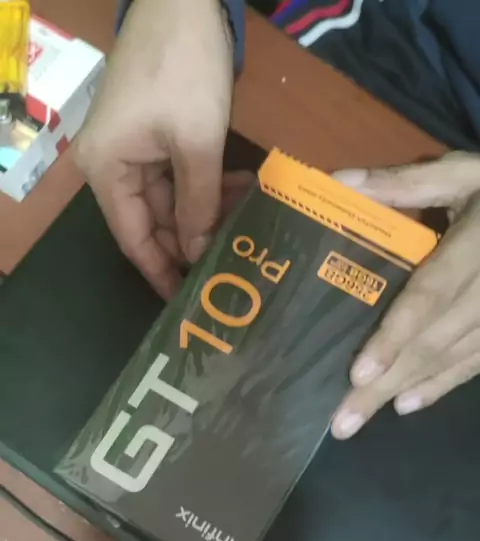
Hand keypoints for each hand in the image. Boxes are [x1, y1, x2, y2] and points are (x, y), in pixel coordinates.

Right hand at [75, 0, 234, 297]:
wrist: (181, 1)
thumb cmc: (183, 72)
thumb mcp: (196, 144)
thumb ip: (198, 205)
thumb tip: (195, 253)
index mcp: (107, 171)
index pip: (134, 239)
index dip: (161, 272)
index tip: (187, 300)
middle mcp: (111, 166)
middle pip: (153, 222)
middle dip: (193, 240)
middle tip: (232, 262)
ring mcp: (131, 150)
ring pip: (171, 201)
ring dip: (207, 210)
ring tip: (245, 222)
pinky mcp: (151, 136)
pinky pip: (177, 176)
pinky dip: (205, 185)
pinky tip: (238, 190)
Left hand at [330, 152, 479, 438]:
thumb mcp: (462, 172)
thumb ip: (407, 183)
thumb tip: (340, 183)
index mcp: (475, 245)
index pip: (431, 295)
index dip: (396, 335)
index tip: (360, 372)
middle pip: (434, 342)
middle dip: (386, 383)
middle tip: (342, 422)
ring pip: (452, 359)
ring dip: (405, 390)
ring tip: (358, 419)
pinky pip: (475, 363)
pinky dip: (441, 386)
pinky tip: (407, 404)